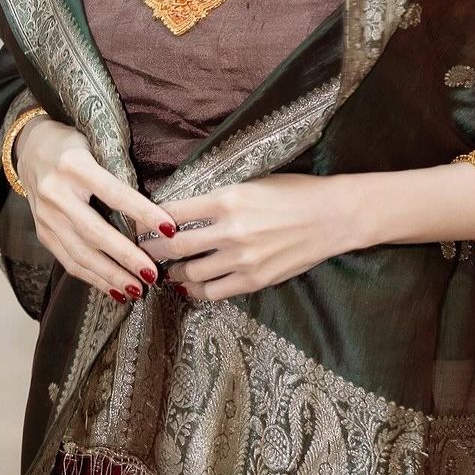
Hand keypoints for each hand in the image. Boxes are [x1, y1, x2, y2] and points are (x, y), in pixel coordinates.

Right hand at [15, 116, 176, 301]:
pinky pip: (68, 261)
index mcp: (74, 165)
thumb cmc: (73, 145)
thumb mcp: (96, 146)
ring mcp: (45, 216)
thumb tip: (153, 209)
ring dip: (110, 276)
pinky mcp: (42, 232)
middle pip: (93, 231)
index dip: (142, 212)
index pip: (114, 193)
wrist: (30, 147)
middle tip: (152, 274)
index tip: (169, 228)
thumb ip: (117, 172)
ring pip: (79, 253)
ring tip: (136, 289)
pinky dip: (92, 278)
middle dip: (125, 257)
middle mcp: (55, 193)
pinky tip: (113, 290)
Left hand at [150, 173, 351, 301]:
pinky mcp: (255, 279)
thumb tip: (183, 211)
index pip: (173, 212)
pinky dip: (197, 290)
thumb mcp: (251, 183)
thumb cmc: (294, 192)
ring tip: (167, 270)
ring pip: (190, 272)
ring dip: (173, 273)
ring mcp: (242, 258)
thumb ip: (217, 199)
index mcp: (227, 198)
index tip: (141, 225)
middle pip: (174, 246)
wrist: (333, 216)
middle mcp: (230, 229)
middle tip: (143, 251)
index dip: (150, 221)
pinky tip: (191, 285)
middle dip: (152, 250)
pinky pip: (214, 291)